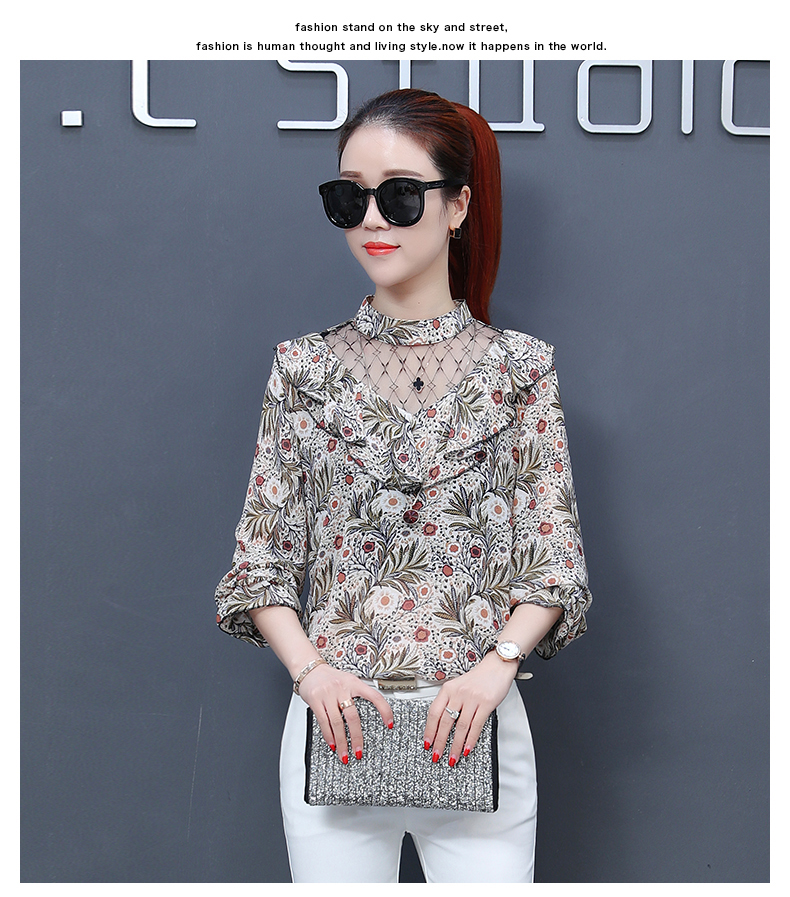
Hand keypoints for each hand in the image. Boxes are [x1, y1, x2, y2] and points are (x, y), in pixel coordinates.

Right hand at [297, 663, 393, 763]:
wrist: (309, 668)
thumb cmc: (330, 677)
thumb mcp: (347, 680)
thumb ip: (356, 694)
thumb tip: (369, 714)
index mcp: (354, 682)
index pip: (374, 696)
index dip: (384, 710)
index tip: (389, 724)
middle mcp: (342, 687)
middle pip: (353, 717)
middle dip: (357, 738)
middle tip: (359, 752)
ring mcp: (328, 694)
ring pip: (337, 723)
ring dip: (341, 742)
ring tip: (344, 754)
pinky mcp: (315, 699)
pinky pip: (323, 721)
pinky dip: (328, 735)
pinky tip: (332, 743)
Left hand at [423, 651, 517, 765]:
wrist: (496, 666)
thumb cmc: (478, 677)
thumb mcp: (458, 685)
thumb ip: (449, 701)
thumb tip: (441, 724)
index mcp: (448, 689)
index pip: (434, 712)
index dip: (429, 730)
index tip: (427, 743)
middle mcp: (458, 693)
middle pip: (445, 722)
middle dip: (439, 742)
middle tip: (436, 755)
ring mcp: (472, 698)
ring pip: (460, 727)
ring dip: (455, 745)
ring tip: (452, 757)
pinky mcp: (486, 703)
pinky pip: (476, 725)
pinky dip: (470, 739)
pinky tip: (467, 748)